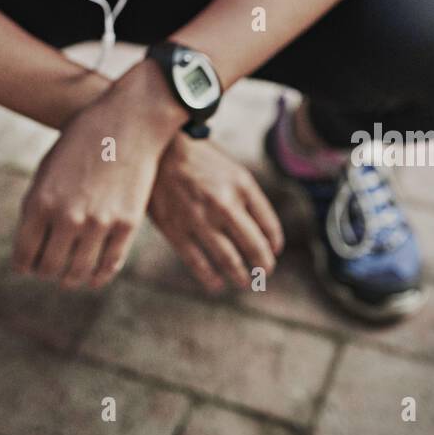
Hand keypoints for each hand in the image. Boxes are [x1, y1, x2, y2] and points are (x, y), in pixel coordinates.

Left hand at [12, 64, 185, 289]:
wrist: (128, 121)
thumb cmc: (82, 142)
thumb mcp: (47, 169)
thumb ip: (37, 207)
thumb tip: (31, 246)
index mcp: (41, 201)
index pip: (24, 255)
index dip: (23, 265)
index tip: (27, 266)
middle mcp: (68, 216)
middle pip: (49, 268)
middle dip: (45, 272)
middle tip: (47, 270)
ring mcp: (100, 222)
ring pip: (78, 273)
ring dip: (70, 279)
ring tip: (69, 276)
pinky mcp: (127, 225)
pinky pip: (109, 266)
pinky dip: (98, 277)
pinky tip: (93, 276)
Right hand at [149, 133, 284, 293]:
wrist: (159, 150)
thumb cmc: (200, 160)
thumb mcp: (232, 171)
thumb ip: (250, 199)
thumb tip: (267, 237)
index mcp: (241, 186)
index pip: (268, 225)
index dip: (274, 244)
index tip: (273, 252)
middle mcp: (223, 203)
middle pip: (253, 246)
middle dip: (263, 265)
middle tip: (264, 273)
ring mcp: (199, 218)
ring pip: (228, 260)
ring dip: (240, 276)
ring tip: (243, 282)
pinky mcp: (175, 229)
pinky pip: (197, 263)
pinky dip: (210, 278)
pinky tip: (217, 284)